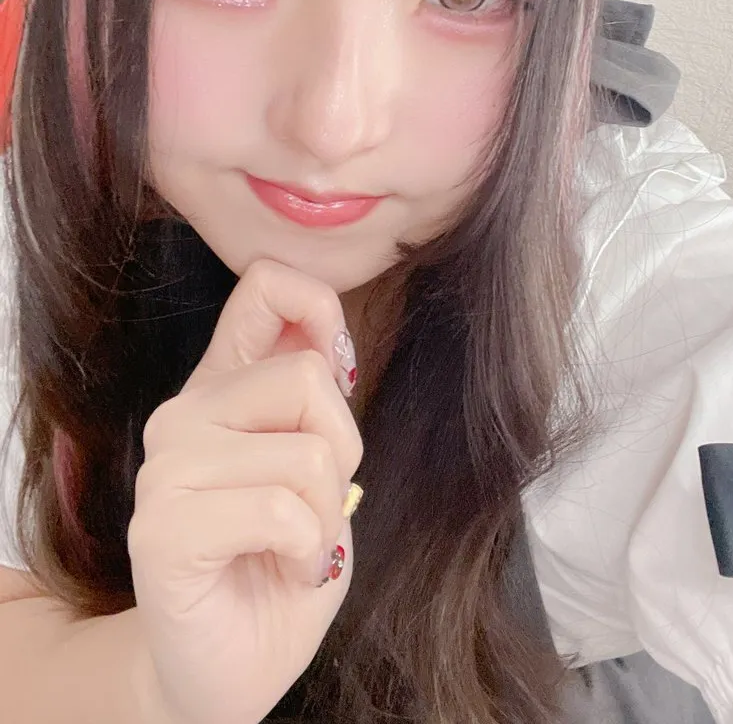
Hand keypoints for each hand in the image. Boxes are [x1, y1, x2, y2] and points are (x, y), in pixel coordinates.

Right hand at [127, 259, 362, 723]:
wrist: (234, 668)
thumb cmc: (281, 563)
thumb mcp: (318, 466)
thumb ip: (312, 397)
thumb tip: (324, 330)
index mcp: (223, 386)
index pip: (263, 288)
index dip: (318, 304)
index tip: (338, 368)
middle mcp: (186, 413)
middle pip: (308, 377)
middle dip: (343, 450)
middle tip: (317, 505)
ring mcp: (166, 468)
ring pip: (306, 451)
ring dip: (327, 512)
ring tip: (296, 544)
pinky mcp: (163, 528)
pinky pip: (281, 509)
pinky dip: (307, 549)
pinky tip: (283, 568)